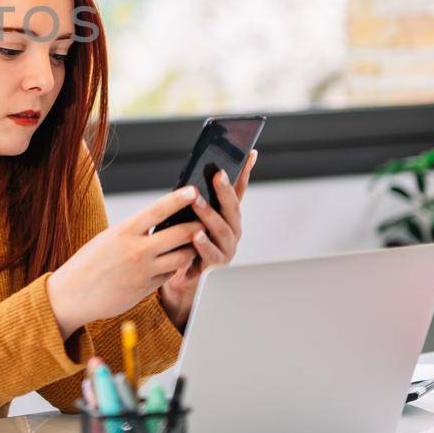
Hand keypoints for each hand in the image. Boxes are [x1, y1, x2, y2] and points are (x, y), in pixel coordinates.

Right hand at [45, 186, 204, 340]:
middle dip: (196, 226)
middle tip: (205, 220)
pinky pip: (170, 274)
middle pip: (179, 234)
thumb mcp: (108, 238)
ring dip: (191, 249)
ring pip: (182, 257)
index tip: (193, 190)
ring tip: (195, 243)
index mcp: (124, 231)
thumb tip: (154, 223)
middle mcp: (137, 250)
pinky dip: (174, 267)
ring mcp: (144, 270)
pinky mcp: (146, 288)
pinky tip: (173, 263)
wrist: (73, 294)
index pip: (157, 210)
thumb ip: (132, 231)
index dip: (178, 199)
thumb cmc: (88, 263)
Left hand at [158, 149, 256, 329]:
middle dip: (225, 190)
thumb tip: (193, 175)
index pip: (239, 190)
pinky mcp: (215, 266)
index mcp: (228, 216)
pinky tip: (195, 235)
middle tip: (218, 174)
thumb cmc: (185, 242)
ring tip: (197, 202)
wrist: (182, 280)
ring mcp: (226, 248)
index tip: (251, 152)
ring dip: (209, 214)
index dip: (245, 172)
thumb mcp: (190, 217)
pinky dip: (204, 245)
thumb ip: (195, 200)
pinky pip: (210, 254)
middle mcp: (232, 230)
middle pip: (232, 208)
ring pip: (221, 229)